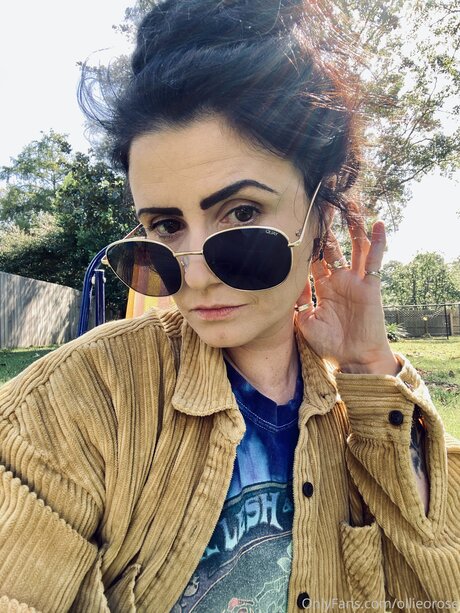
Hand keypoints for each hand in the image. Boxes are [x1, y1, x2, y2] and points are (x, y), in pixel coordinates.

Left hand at [295, 219, 399, 374]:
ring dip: (353, 227)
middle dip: (328, 227)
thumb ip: (295, 301)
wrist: (352, 359)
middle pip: (333, 247)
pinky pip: (375, 260)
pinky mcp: (370, 286)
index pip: (313, 259)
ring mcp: (355, 281)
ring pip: (354, 247)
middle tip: (323, 205)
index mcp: (322, 287)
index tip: (301, 222)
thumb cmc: (328, 344)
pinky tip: (378, 224)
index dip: (309, 242)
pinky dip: (378, 242)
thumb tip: (284, 281)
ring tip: (351, 204)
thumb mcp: (304, 321)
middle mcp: (338, 280)